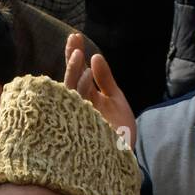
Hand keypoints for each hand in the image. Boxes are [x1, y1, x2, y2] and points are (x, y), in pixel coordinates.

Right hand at [64, 33, 136, 150]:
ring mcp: (77, 117)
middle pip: (69, 80)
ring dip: (74, 73)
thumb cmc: (119, 132)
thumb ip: (106, 79)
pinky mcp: (80, 128)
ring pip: (69, 92)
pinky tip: (87, 77)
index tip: (75, 37)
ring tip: (80, 55)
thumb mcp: (115, 99)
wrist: (125, 157)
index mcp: (84, 98)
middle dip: (71, 61)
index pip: (76, 74)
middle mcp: (77, 106)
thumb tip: (95, 57)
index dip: (74, 56)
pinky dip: (80, 91)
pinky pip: (75, 107)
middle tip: (74, 42)